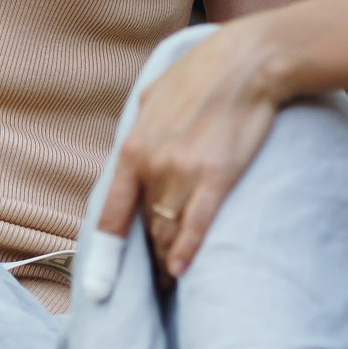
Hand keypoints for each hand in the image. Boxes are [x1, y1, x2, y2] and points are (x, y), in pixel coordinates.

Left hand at [86, 22, 284, 288]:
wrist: (247, 62)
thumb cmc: (201, 71)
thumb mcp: (153, 93)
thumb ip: (139, 126)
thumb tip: (131, 145)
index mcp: (133, 147)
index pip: (112, 214)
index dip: (106, 255)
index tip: (100, 286)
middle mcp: (154, 166)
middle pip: (145, 227)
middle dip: (147, 255)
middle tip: (152, 276)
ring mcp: (185, 175)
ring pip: (169, 232)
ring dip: (166, 258)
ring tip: (169, 278)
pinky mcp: (218, 179)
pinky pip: (197, 227)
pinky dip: (187, 253)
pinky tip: (181, 272)